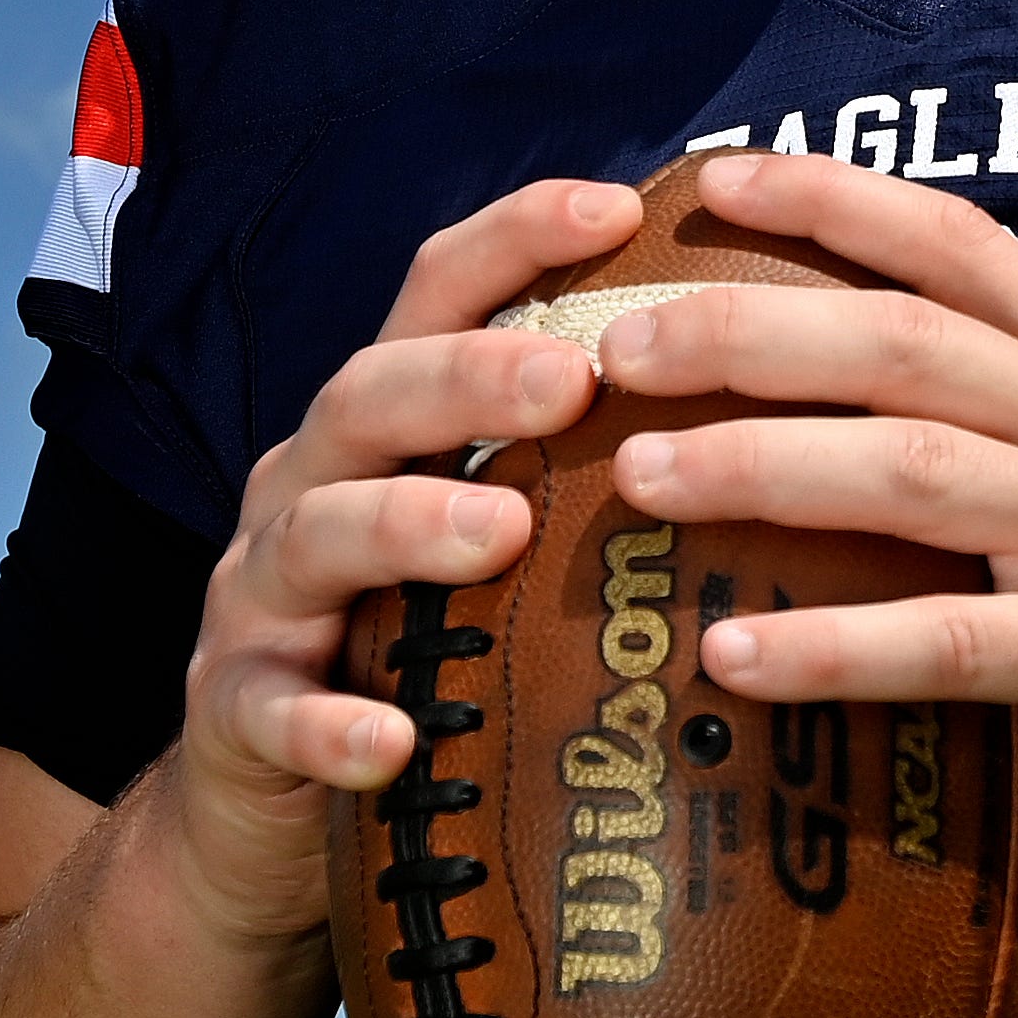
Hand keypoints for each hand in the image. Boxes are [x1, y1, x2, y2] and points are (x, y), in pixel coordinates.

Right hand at [159, 176, 632, 955]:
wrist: (259, 813)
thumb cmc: (420, 653)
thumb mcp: (492, 543)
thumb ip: (586, 474)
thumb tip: (783, 421)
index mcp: (387, 427)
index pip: (437, 296)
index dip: (516, 239)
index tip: (619, 205)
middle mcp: (313, 484)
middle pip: (370, 395)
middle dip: (468, 375)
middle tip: (578, 379)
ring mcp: (262, 596)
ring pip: (315, 534)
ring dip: (404, 524)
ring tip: (499, 533)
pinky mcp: (234, 711)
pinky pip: (269, 709)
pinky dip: (325, 722)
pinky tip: (388, 740)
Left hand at [599, 148, 1017, 941]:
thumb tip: (858, 420)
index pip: (960, 245)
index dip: (835, 197)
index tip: (711, 177)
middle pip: (902, 339)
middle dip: (743, 327)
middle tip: (615, 344)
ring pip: (911, 466)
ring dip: (759, 464)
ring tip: (638, 478)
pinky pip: (951, 642)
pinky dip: (833, 646)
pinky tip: (732, 658)